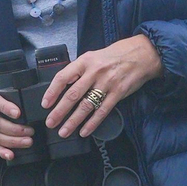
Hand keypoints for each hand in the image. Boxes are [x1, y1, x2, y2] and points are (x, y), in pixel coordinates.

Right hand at [0, 86, 33, 161]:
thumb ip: (12, 93)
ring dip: (12, 141)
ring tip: (27, 141)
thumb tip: (30, 101)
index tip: (18, 113)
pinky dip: (2, 151)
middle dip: (13, 129)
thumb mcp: (2, 88)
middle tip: (30, 131)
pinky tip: (11, 154)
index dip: (5, 108)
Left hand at [40, 35, 163, 139]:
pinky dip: (92, 123)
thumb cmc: (115, 56)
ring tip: (64, 131)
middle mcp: (94, 72)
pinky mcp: (118, 93)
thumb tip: (64, 87)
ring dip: (73, 121)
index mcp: (85, 61)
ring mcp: (107, 83)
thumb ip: (80, 70)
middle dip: (59, 111)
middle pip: (72, 94)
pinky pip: (102, 111)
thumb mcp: (94, 57)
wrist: (141, 54)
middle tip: (50, 123)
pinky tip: (84, 131)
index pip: (63, 77)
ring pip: (86, 105)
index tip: (45, 104)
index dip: (52, 91)